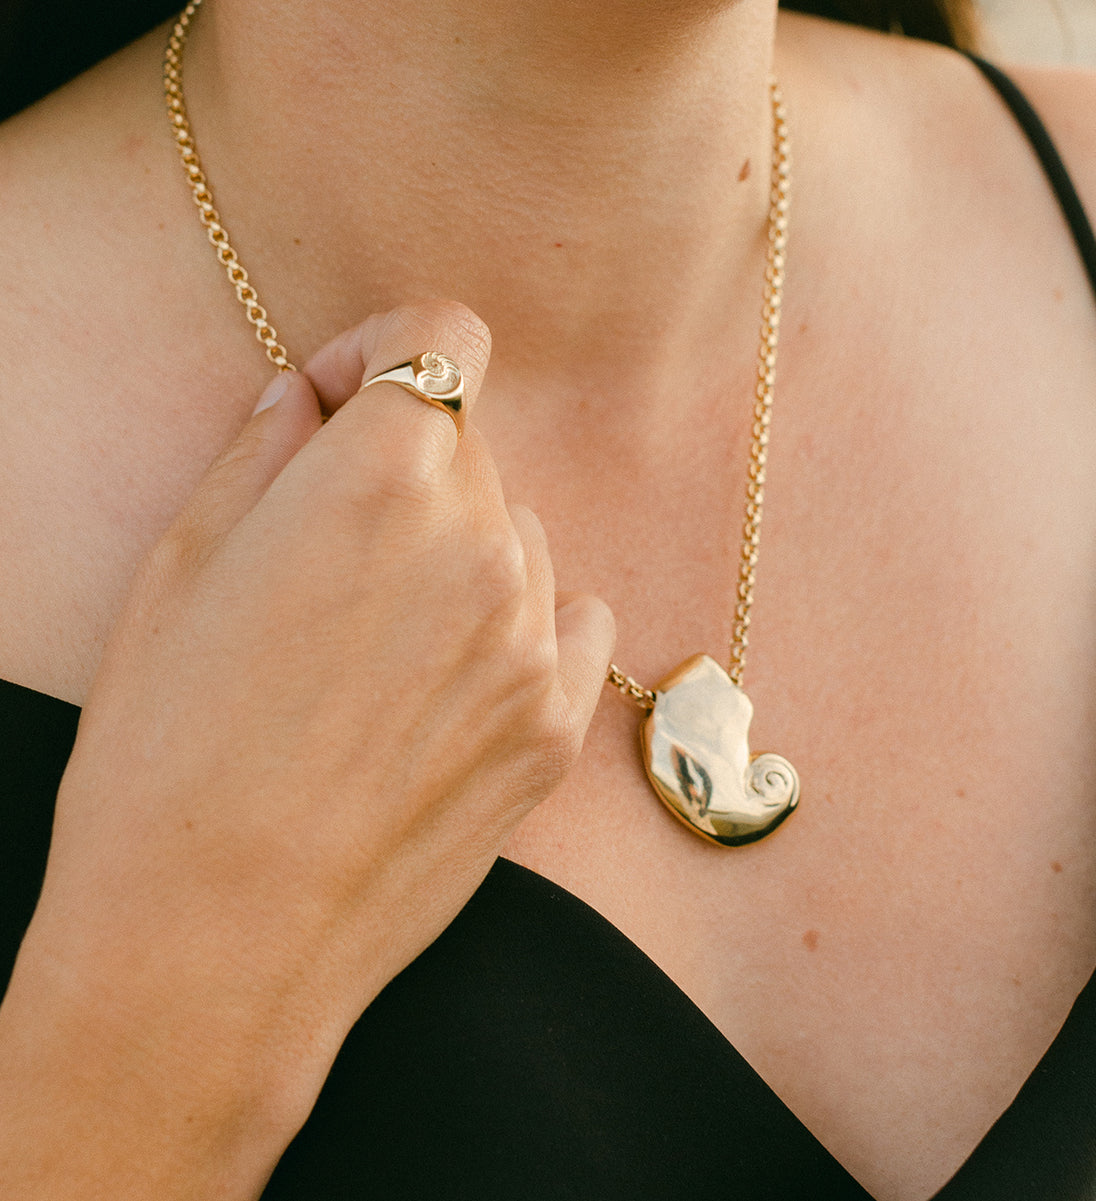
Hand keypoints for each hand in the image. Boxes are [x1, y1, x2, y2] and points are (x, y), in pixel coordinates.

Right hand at [0, 301, 612, 1198]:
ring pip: (517, 534)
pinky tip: (455, 675)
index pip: (441, 337)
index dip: (386, 354)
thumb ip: (263, 452)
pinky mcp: (557, 723)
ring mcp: (532, 638)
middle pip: (470, 447)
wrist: (216, 937)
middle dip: (406, 469)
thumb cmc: (166, 755)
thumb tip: (309, 395)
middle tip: (331, 550)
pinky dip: (524, 622)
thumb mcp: (178, 569)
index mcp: (382, 476)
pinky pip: (571, 619)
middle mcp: (482, 541)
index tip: (345, 398)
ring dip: (462, 550)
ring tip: (378, 643)